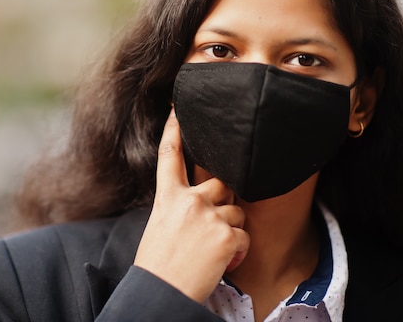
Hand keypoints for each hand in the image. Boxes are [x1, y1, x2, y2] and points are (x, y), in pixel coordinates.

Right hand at [133, 109, 249, 302]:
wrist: (161, 293)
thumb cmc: (159, 264)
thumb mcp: (161, 227)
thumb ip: (180, 207)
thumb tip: (204, 202)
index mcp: (166, 197)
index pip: (169, 154)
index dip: (175, 128)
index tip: (179, 108)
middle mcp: (187, 200)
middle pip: (221, 183)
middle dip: (224, 202)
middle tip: (210, 226)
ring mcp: (207, 214)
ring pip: (236, 211)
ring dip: (231, 230)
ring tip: (212, 252)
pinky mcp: (226, 233)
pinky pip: (244, 236)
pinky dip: (237, 251)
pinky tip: (220, 262)